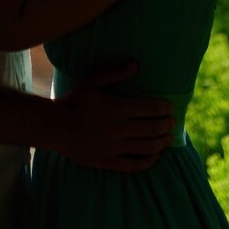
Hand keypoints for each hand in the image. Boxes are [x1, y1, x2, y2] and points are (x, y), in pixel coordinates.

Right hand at [50, 61, 173, 171]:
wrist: (56, 127)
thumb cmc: (75, 102)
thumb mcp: (93, 83)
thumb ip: (115, 73)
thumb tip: (136, 63)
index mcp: (118, 107)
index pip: (151, 108)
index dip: (164, 108)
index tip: (169, 107)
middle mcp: (120, 128)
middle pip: (153, 128)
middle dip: (167, 124)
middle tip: (172, 122)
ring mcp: (116, 147)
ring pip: (148, 147)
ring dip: (162, 142)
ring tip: (168, 139)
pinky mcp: (110, 161)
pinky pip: (135, 164)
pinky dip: (149, 161)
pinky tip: (155, 157)